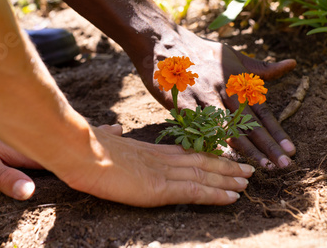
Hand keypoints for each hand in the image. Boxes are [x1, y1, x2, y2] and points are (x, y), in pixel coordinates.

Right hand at [55, 125, 254, 206]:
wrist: (79, 150)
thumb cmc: (85, 146)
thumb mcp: (104, 137)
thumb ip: (114, 135)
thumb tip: (115, 128)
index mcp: (150, 149)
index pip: (185, 151)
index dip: (206, 155)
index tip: (223, 156)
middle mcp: (162, 158)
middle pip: (201, 161)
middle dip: (226, 166)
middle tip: (247, 169)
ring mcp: (163, 172)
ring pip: (205, 174)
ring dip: (229, 179)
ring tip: (248, 181)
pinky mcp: (161, 187)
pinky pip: (196, 191)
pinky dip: (217, 194)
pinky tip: (233, 197)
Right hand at [134, 27, 296, 168]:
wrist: (162, 41)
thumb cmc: (200, 50)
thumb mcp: (233, 54)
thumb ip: (260, 67)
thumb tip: (292, 65)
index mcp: (237, 80)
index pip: (262, 111)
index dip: (277, 132)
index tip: (291, 151)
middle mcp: (223, 91)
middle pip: (249, 123)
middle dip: (267, 146)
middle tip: (284, 166)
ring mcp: (202, 98)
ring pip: (226, 129)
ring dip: (244, 150)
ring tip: (259, 169)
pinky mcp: (182, 104)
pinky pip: (199, 127)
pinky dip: (210, 142)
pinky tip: (221, 159)